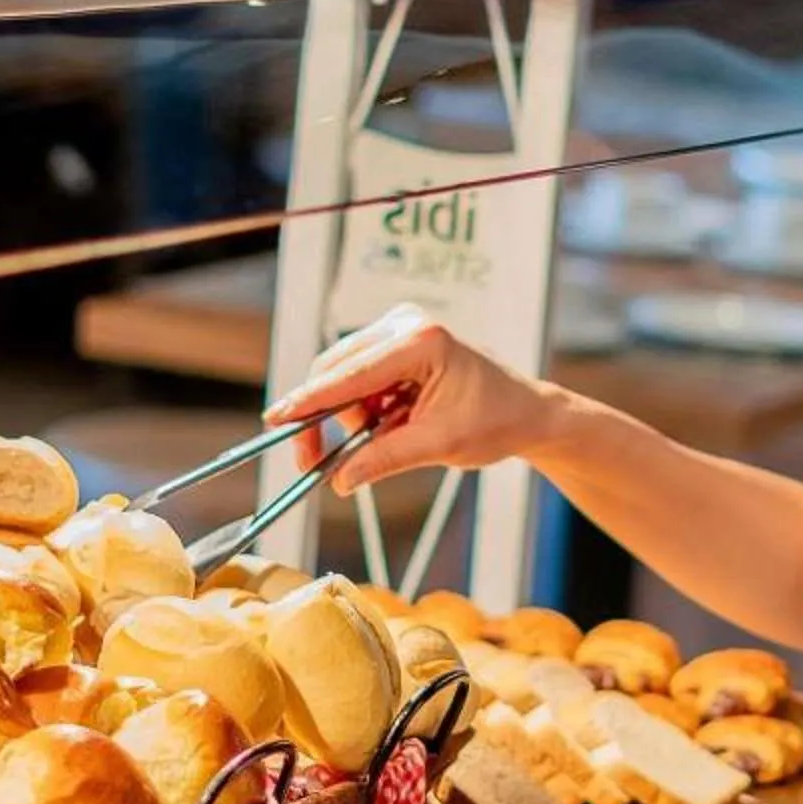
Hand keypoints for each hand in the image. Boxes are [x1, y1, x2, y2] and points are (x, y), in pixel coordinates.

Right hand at [264, 306, 559, 495]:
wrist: (526, 411)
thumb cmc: (495, 421)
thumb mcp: (439, 445)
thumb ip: (385, 459)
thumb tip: (340, 479)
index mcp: (422, 341)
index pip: (351, 374)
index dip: (309, 400)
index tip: (277, 419)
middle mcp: (406, 324)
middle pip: (335, 369)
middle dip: (324, 417)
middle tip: (312, 461)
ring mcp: (400, 328)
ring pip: (343, 376)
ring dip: (352, 415)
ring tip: (391, 434)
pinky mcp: (396, 341)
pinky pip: (358, 377)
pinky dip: (364, 407)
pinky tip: (393, 420)